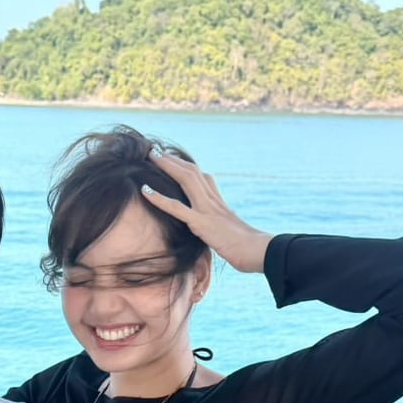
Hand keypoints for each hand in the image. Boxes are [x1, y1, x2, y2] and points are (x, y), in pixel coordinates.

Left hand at [141, 152, 271, 272]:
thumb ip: (221, 226)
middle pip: (192, 171)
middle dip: (173, 160)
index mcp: (219, 202)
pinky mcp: (201, 223)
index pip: (202, 177)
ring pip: (186, 179)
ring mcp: (207, 210)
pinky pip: (177, 208)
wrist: (257, 251)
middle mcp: (213, 201)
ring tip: (151, 156)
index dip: (186, 166)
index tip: (172, 159)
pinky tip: (145, 190)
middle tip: (156, 151)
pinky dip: (159, 198)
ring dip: (167, 166)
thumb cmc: (248, 248)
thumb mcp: (231, 232)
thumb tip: (217, 230)